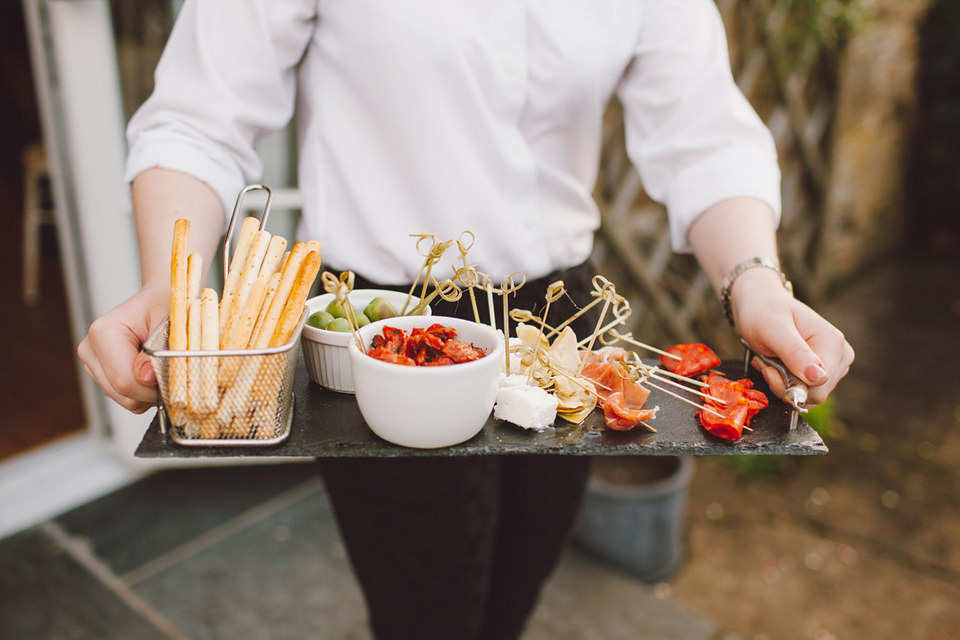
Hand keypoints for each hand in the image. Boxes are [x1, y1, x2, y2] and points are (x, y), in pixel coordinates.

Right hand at [77, 286, 169, 413]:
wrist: (158, 300)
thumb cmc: (167, 305)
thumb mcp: (172, 321)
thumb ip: (162, 349)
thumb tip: (146, 376)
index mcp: (104, 333)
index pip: (125, 382)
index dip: (154, 388)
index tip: (175, 376)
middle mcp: (91, 349)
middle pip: (123, 394)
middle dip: (153, 391)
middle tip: (172, 370)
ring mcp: (92, 363)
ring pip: (125, 399)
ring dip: (149, 391)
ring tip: (161, 365)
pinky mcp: (99, 373)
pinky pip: (126, 397)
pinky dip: (143, 391)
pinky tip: (152, 370)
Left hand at [731, 271, 854, 405]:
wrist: (760, 304)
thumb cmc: (763, 312)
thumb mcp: (772, 329)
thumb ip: (794, 352)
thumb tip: (819, 378)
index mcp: (833, 343)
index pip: (818, 389)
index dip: (789, 387)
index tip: (767, 368)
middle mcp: (841, 355)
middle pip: (814, 394)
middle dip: (784, 384)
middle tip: (766, 363)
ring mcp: (834, 363)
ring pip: (808, 393)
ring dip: (783, 382)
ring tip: (771, 360)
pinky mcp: (824, 369)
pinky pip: (805, 389)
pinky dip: (785, 381)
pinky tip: (776, 364)